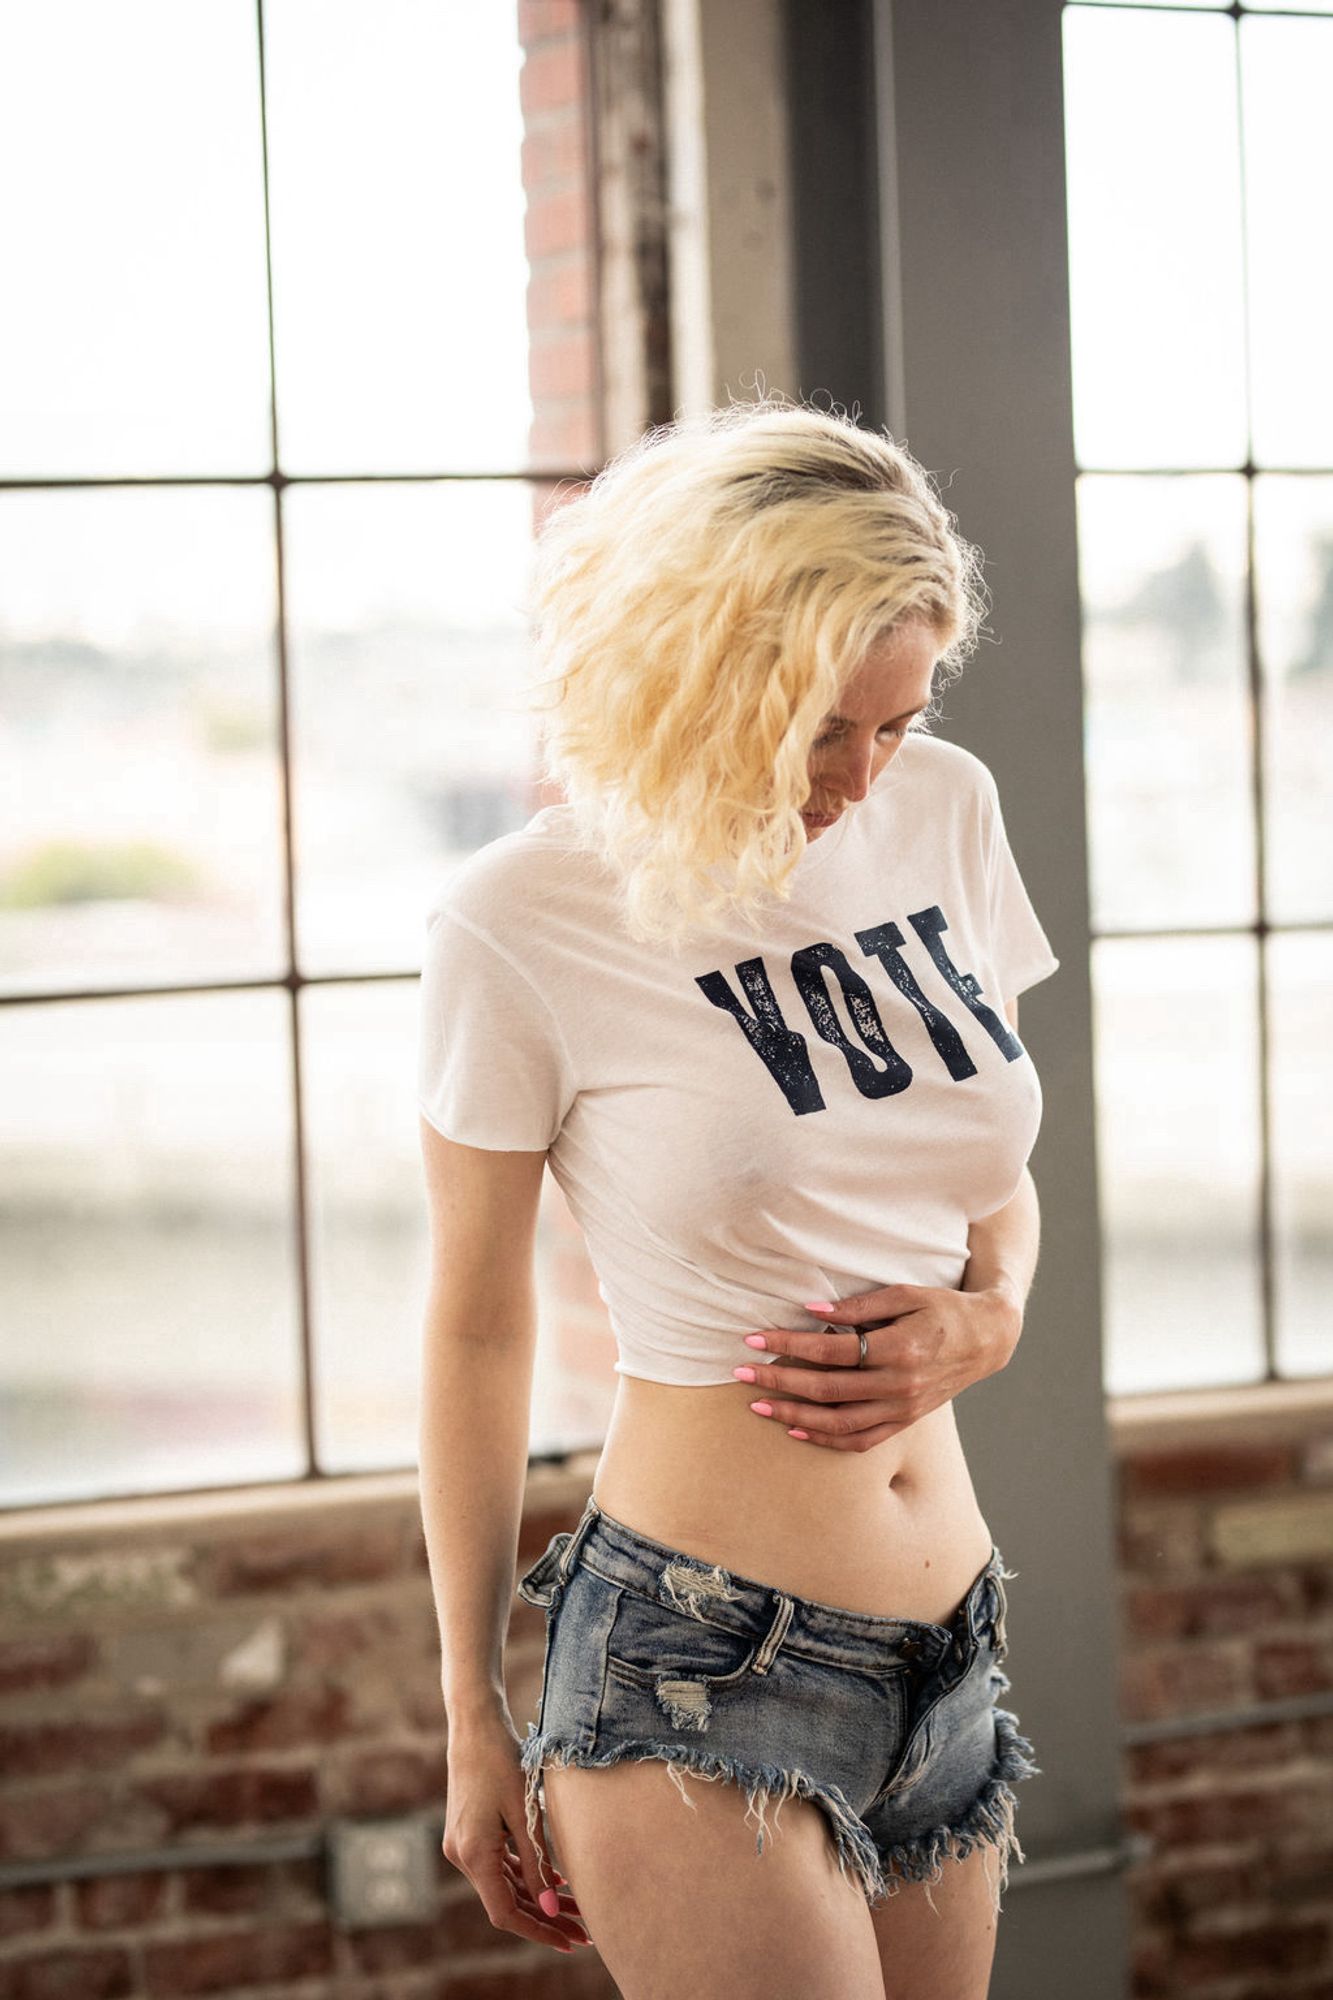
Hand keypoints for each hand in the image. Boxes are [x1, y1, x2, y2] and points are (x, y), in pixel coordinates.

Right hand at [442, 1719, 591, 1953]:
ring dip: (538, 1899)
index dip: (539, 1931)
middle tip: (583, 1933)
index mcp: (474, 1855)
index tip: (569, 1941)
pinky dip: (524, 1877)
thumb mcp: (526, 1813)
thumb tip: (553, 1907)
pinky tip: (555, 1883)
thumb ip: (538, 1863)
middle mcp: (462, 1856)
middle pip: (507, 1902)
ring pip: (504, 1886)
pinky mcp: (468, 1835)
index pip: (506, 1913)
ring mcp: (462, 1846)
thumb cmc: (503, 1760)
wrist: (475, 1725)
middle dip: (545, 1918)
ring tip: (578, 1911)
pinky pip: (498, 1867)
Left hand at [733, 1283, 1022, 1452]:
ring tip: (758, 1404)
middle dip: (779, 1381)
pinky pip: (860, 1441)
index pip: (831, 1351)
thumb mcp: (906, 1294)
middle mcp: (900, 1385)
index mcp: (900, 1349)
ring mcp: (903, 1409)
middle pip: (827, 1389)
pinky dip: (826, 1439)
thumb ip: (860, 1307)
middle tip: (741, 1373)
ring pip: (839, 1423)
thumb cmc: (943, 1309)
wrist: (987, 1340)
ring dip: (794, 1415)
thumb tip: (813, 1312)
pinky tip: (796, 1430)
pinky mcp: (905, 1421)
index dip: (788, 1344)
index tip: (754, 1339)